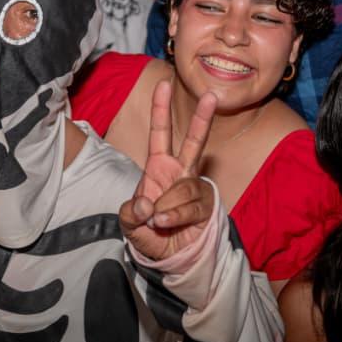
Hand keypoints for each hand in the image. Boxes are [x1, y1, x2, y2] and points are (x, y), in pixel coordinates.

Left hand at [119, 80, 217, 260]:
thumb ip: (131, 212)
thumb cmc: (148, 231)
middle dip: (202, 119)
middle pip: (194, 142)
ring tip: (157, 219)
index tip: (163, 84)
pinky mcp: (206, 207)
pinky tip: (165, 223)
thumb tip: (147, 205)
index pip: (160, 133)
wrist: (168, 256)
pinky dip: (175, 216)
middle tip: (211, 96)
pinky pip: (191, 207)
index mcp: (159, 166)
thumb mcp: (130, 221)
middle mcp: (180, 172)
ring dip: (167, 205)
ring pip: (185, 186)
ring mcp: (194, 189)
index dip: (160, 109)